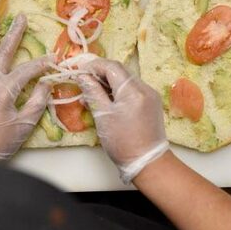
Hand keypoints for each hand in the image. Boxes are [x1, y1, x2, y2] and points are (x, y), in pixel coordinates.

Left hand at [0, 12, 51, 164]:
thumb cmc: (1, 140)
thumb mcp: (25, 124)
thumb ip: (37, 101)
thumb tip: (46, 82)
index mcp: (5, 90)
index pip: (28, 70)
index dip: (43, 63)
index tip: (54, 57)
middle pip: (5, 51)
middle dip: (15, 33)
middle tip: (22, 17)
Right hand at [77, 58, 169, 183]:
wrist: (148, 163)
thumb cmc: (122, 142)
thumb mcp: (102, 116)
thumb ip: (92, 92)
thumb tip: (82, 76)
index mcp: (133, 90)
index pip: (112, 66)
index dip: (94, 65)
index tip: (79, 70)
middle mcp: (145, 88)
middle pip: (119, 72)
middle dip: (100, 74)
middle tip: (83, 82)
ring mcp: (150, 95)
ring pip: (125, 81)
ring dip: (108, 83)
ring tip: (92, 94)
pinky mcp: (151, 103)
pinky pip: (132, 90)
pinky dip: (118, 92)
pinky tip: (106, 101)